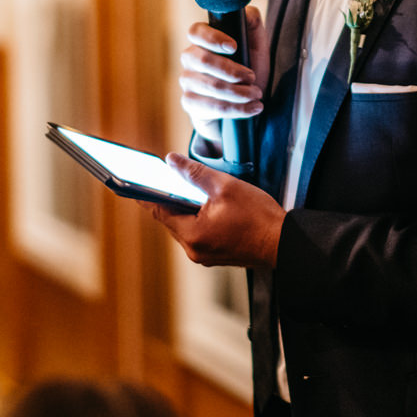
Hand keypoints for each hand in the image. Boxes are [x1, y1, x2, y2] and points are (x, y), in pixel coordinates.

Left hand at [151, 153, 284, 269]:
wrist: (286, 242)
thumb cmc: (259, 217)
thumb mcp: (225, 187)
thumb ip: (195, 173)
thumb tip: (171, 161)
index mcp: (192, 234)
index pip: (158, 210)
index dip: (144, 193)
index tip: (131, 181)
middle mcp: (194, 250)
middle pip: (171, 218)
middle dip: (168, 197)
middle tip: (161, 177)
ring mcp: (205, 254)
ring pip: (185, 225)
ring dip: (184, 207)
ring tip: (185, 186)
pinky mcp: (216, 254)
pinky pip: (198, 232)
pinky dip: (196, 217)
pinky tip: (204, 203)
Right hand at [178, 6, 267, 141]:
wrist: (246, 103)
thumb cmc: (248, 69)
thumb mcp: (256, 46)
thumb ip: (252, 24)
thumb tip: (246, 12)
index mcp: (203, 41)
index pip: (196, 31)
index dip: (213, 38)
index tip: (234, 47)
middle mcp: (190, 59)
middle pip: (202, 60)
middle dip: (232, 70)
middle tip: (253, 77)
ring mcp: (188, 82)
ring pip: (210, 86)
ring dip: (239, 93)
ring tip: (257, 95)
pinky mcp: (190, 103)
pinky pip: (212, 107)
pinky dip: (237, 109)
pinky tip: (253, 108)